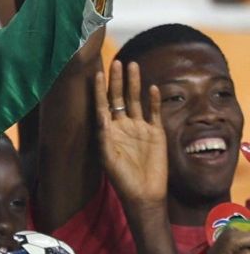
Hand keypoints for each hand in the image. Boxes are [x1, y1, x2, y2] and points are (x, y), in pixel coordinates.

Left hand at [95, 59, 167, 205]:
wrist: (144, 191)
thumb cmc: (122, 178)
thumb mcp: (109, 157)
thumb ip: (104, 136)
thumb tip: (100, 115)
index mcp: (107, 131)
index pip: (102, 105)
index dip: (99, 90)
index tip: (97, 73)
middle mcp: (122, 126)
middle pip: (119, 98)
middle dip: (117, 80)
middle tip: (116, 61)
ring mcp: (139, 128)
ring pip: (135, 101)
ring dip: (134, 84)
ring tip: (133, 66)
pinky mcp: (156, 132)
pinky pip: (154, 112)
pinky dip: (153, 100)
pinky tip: (152, 87)